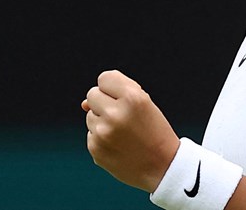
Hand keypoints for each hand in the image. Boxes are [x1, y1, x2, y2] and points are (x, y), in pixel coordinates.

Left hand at [82, 69, 180, 191]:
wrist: (162, 167)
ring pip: (90, 116)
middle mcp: (115, 114)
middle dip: (104, 102)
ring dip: (102, 121)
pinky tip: (118, 146)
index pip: (104, 78)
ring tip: (123, 133)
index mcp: (132, 98)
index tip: (122, 97)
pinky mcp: (95, 148)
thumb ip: (117, 94)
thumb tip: (83, 105)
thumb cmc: (154, 131)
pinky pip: (91, 134)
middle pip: (92, 94)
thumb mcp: (145, 104)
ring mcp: (103, 133)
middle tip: (122, 115)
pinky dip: (101, 138)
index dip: (112, 87)